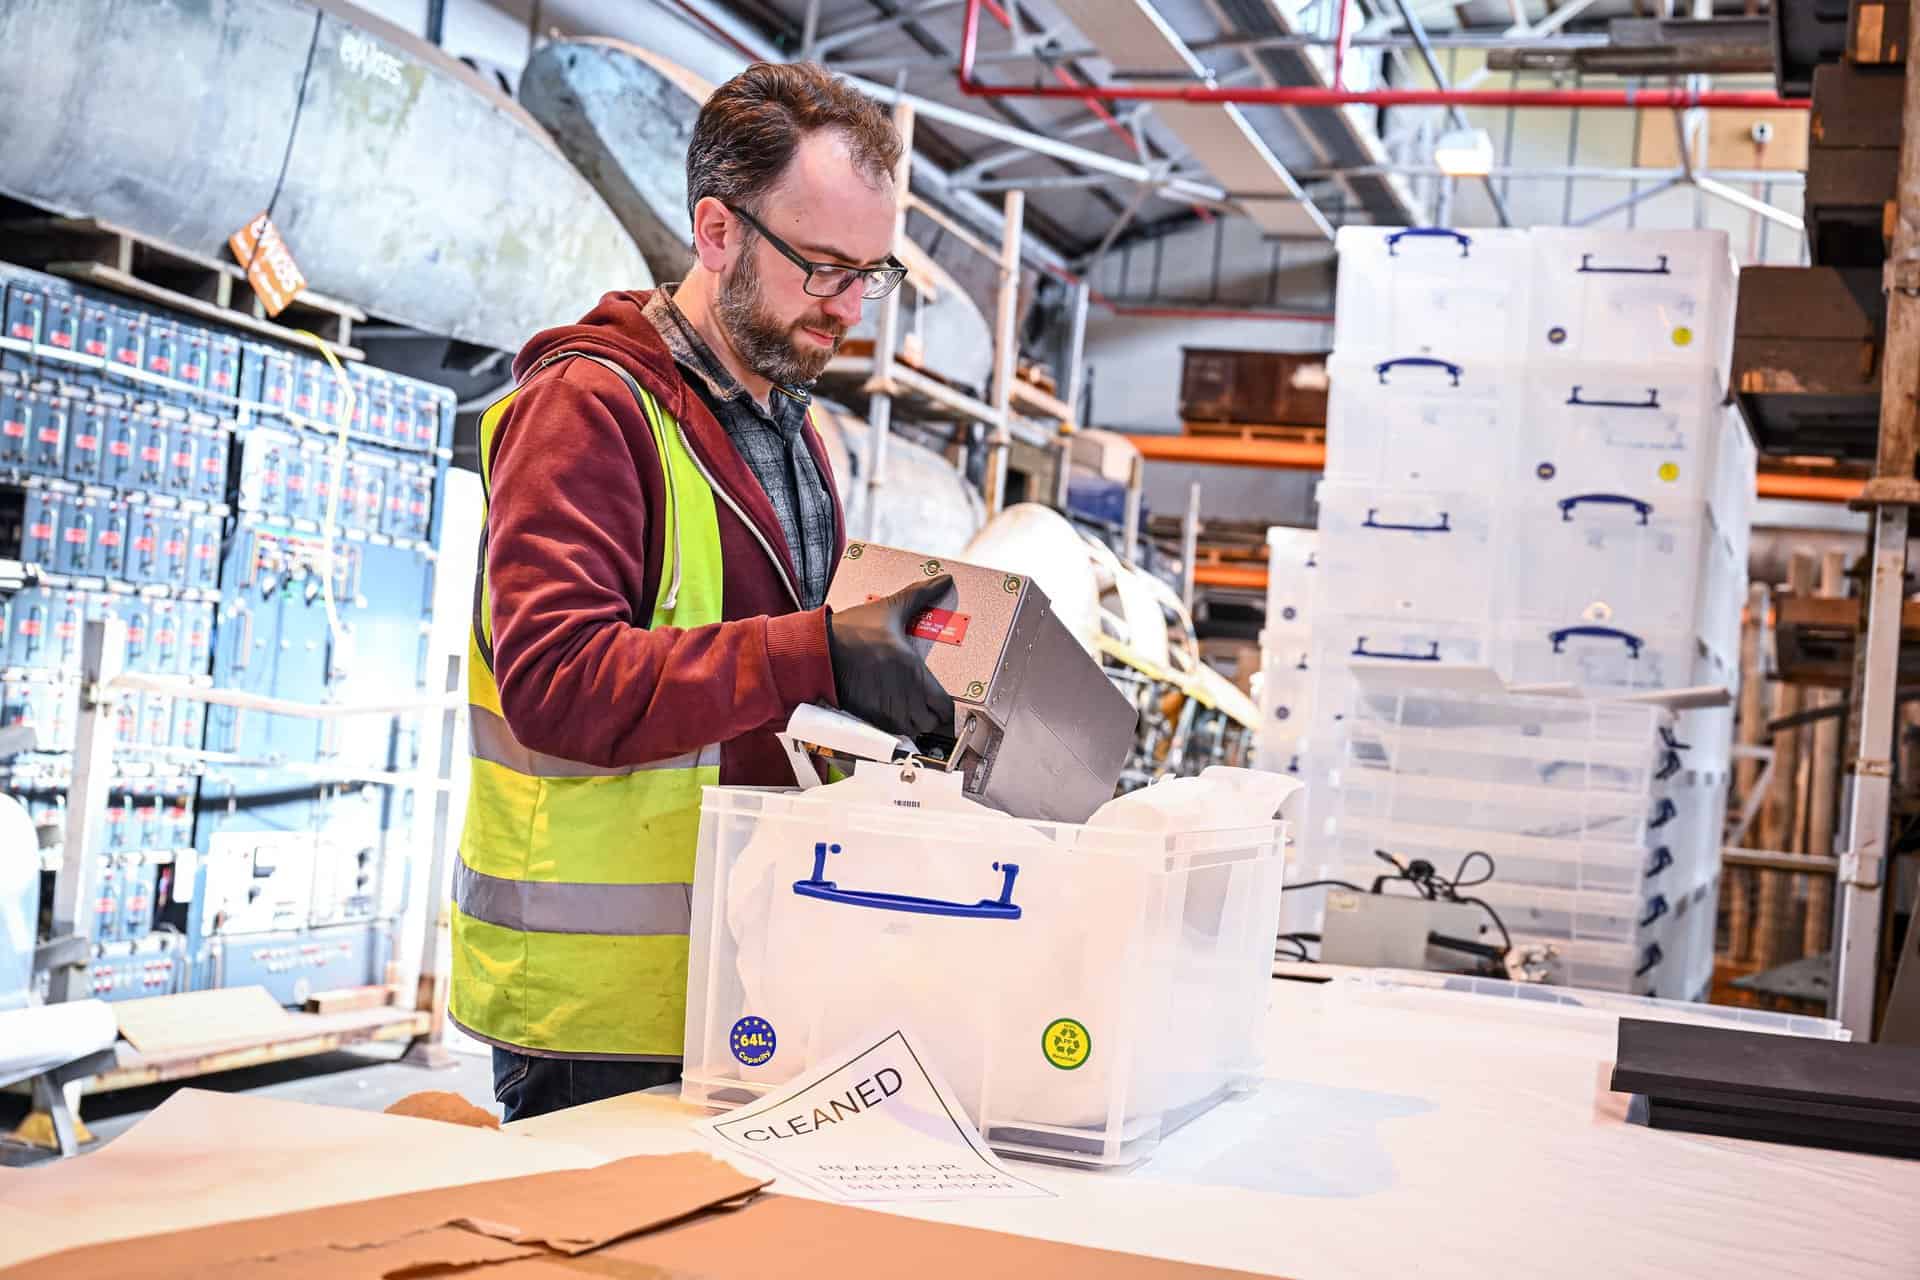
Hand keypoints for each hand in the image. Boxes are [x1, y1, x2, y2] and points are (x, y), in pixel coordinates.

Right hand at [825, 574, 956, 740]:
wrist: (817, 651)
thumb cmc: (852, 631)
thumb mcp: (888, 609)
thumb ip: (919, 595)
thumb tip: (944, 579)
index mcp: (913, 672)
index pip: (944, 706)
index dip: (949, 706)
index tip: (946, 698)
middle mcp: (904, 696)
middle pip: (931, 722)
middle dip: (934, 715)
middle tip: (931, 703)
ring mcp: (885, 710)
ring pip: (913, 730)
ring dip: (916, 722)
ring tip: (913, 708)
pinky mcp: (869, 718)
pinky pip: (893, 733)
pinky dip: (898, 727)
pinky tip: (894, 711)